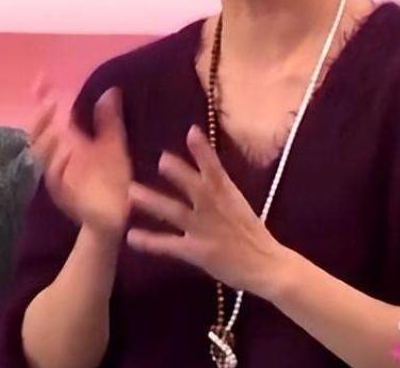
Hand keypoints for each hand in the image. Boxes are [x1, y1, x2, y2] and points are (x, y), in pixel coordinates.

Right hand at [27, 83, 131, 239]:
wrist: (115, 217)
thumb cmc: (112, 181)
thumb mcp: (114, 146)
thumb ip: (109, 121)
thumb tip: (110, 90)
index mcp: (68, 141)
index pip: (49, 116)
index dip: (42, 97)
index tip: (40, 78)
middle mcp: (58, 156)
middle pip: (37, 133)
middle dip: (40, 117)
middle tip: (50, 100)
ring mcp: (57, 175)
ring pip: (41, 156)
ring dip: (46, 139)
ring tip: (55, 125)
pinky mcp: (63, 193)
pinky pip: (55, 178)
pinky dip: (59, 164)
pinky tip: (68, 152)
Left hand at [126, 126, 293, 297]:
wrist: (267, 266)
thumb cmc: (251, 234)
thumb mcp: (237, 204)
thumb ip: (219, 188)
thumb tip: (204, 169)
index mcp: (227, 195)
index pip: (215, 169)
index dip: (203, 151)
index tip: (191, 132)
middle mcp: (214, 209)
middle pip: (195, 187)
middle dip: (180, 174)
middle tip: (162, 159)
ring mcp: (204, 230)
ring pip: (176, 213)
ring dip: (153, 202)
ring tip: (132, 193)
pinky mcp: (197, 251)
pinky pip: (169, 245)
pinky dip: (150, 241)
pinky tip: (131, 237)